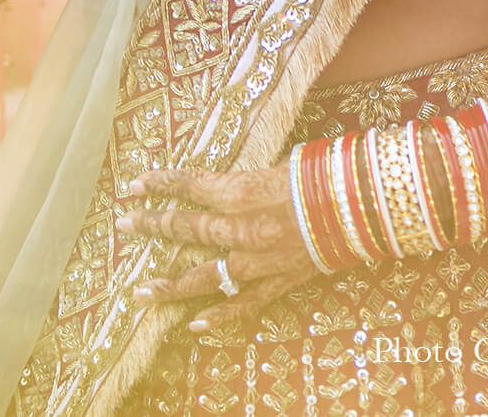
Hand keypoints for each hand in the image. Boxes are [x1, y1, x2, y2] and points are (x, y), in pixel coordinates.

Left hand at [118, 162, 319, 332]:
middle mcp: (242, 228)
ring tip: (140, 292)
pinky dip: (220, 316)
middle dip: (152, 226)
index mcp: (242, 190)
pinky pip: (243, 304)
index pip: (190, 185)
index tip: (134, 185)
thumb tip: (239, 181)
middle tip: (124, 225)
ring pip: (204, 276)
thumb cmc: (326, 172)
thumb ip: (254, 177)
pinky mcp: (277, 282)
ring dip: (170, 285)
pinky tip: (195, 326)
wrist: (364, 206)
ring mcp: (257, 261)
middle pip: (187, 228)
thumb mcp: (284, 162)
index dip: (160, 184)